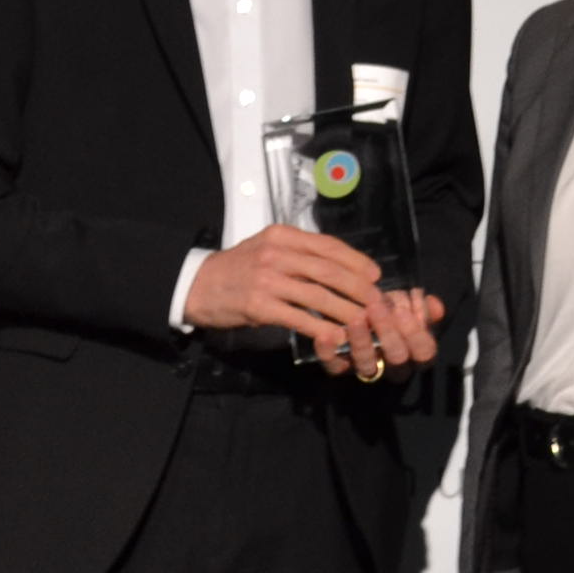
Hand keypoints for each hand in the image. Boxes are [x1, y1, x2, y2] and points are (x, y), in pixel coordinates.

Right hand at [179, 224, 386, 354]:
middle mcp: (276, 253)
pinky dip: (322, 329)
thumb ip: (298, 254)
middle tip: (377, 302)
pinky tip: (337, 337)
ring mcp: (267, 279)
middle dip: (359, 288)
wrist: (196, 285)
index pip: (328, 245)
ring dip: (347, 311)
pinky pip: (300, 318)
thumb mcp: (266, 248)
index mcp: (282, 235)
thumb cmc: (237, 269)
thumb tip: (340, 268)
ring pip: (319, 296)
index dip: (356, 261)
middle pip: (329, 271)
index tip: (375, 275)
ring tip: (365, 323)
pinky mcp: (259, 306)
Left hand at [325, 282, 446, 382]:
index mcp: (414, 352)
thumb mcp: (405, 303)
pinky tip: (324, 336)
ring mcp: (365, 368)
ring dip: (362, 341)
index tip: (404, 311)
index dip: (416, 334)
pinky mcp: (339, 368)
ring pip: (366, 364)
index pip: (424, 352)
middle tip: (377, 308)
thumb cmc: (387, 308)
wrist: (353, 307)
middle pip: (397, 358)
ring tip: (356, 319)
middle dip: (388, 332)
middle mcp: (392, 365)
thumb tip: (433, 305)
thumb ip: (420, 306)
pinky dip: (328, 352)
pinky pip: (334, 366)